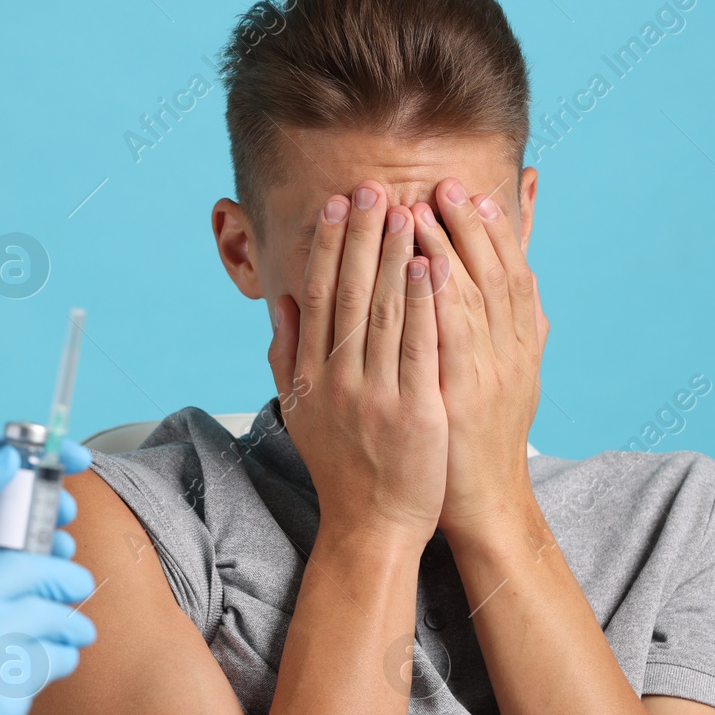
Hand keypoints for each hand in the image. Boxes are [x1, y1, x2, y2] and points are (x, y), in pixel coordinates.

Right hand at [0, 545, 95, 714]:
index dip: (11, 558)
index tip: (34, 568)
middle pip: (14, 571)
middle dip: (55, 574)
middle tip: (76, 582)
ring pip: (41, 614)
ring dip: (68, 621)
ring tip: (79, 630)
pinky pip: (47, 660)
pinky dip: (62, 659)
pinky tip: (62, 664)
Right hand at [267, 181, 448, 552]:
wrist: (371, 527)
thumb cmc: (342, 467)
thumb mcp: (302, 411)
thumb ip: (287, 356)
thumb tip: (283, 303)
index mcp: (310, 375)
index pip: (317, 297)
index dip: (327, 248)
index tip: (335, 206)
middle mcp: (337, 380)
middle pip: (347, 293)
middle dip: (359, 236)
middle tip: (369, 187)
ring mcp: (375, 395)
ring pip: (383, 311)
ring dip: (393, 255)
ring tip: (404, 209)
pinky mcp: (414, 410)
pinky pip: (419, 345)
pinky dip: (424, 301)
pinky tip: (431, 264)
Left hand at [410, 179, 548, 541]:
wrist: (479, 501)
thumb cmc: (473, 437)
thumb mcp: (495, 375)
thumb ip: (493, 329)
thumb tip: (500, 284)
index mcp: (517, 343)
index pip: (507, 271)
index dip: (490, 229)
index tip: (469, 190)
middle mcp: (511, 351)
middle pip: (494, 272)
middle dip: (470, 224)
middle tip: (446, 182)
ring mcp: (490, 372)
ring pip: (474, 295)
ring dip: (449, 247)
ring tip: (422, 206)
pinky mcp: (464, 394)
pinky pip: (453, 334)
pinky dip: (440, 295)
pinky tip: (424, 263)